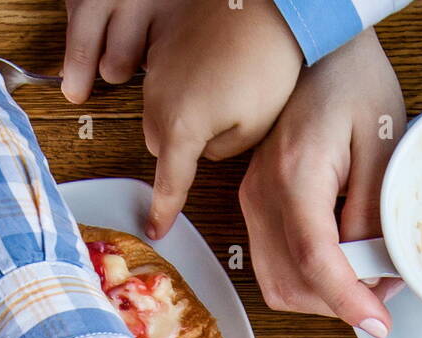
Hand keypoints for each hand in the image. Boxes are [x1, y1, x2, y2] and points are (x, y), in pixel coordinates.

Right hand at [61, 0, 303, 237]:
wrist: (266, 5)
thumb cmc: (266, 65)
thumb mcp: (252, 129)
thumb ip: (219, 151)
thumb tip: (202, 149)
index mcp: (180, 127)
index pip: (168, 182)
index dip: (163, 209)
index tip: (155, 229)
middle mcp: (157, 100)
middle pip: (161, 147)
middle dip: (183, 153)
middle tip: (225, 133)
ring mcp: (155, 72)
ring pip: (161, 116)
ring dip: (183, 120)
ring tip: (225, 100)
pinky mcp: (160, 48)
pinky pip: (162, 85)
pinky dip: (181, 92)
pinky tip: (214, 79)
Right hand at [240, 29, 404, 335]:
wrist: (317, 52)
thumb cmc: (354, 84)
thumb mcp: (381, 146)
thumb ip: (373, 213)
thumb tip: (371, 272)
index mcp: (296, 173)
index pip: (316, 259)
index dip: (348, 301)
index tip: (379, 322)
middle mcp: (263, 193)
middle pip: (293, 283)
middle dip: (341, 303)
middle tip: (386, 291)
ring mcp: (253, 201)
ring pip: (278, 285)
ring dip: (323, 298)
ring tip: (367, 279)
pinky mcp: (255, 206)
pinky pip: (273, 267)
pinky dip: (307, 282)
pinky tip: (342, 265)